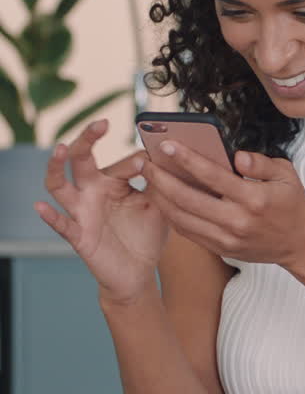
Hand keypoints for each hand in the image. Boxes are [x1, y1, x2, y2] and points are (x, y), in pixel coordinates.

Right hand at [35, 120, 168, 302]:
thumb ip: (163, 182)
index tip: (154, 158)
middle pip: (81, 159)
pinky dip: (50, 216)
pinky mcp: (78, 235)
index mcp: (112, 182)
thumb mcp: (160, 205)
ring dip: (56, 166)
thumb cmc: (147, 233)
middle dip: (87, 139)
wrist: (139, 271)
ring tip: (60, 148)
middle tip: (100, 123)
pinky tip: (40, 206)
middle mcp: (92, 191)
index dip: (137, 161)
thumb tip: (175, 154)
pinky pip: (61, 224)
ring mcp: (82, 212)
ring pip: (60, 185)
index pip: (120, 163)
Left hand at [139, 139, 304, 265]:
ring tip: (149, 180)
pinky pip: (188, 232)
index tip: (166, 145)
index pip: (213, 176)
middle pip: (188, 199)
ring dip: (160, 198)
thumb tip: (236, 156)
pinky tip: (163, 199)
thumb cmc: (291, 204)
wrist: (300, 244)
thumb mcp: (286, 175)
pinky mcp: (221, 249)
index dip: (186, 159)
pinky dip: (171, 215)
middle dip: (161, 179)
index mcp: (255, 199)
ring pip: (181, 218)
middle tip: (145, 162)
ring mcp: (227, 238)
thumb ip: (260, 163)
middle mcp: (238, 221)